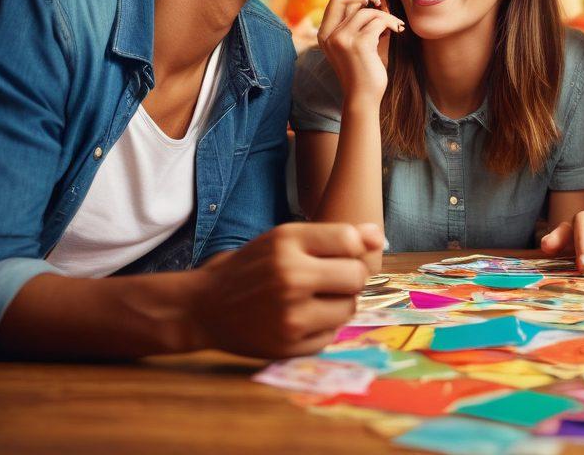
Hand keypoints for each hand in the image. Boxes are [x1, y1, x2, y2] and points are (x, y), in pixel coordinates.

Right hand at [190, 222, 383, 357]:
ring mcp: (289, 316)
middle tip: (329, 277)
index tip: (339, 253)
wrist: (204, 307)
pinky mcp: (288, 347)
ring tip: (313, 298)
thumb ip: (334, 236)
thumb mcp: (285, 238)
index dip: (352, 248)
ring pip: (349, 308)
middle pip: (356, 276)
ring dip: (339, 303)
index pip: (351, 241)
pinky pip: (331, 334)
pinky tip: (300, 318)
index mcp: (287, 243)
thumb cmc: (253, 266)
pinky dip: (323, 327)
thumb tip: (380, 238)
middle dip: (350, 276)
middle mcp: (290, 278)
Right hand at [318, 0, 404, 106]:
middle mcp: (330, 35)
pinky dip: (392, 23)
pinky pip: (379, 21)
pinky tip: (398, 31)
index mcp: (325, 34)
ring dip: (385, 16)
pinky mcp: (359, 43)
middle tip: (382, 2)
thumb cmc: (364, 70)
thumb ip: (365, 19)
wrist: (363, 98)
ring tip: (395, 27)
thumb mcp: (361, 41)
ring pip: (367, 11)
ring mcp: (342, 38)